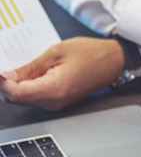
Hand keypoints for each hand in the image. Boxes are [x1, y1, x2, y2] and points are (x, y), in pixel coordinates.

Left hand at [0, 37, 123, 109]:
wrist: (113, 61)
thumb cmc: (92, 54)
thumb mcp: (55, 52)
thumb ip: (30, 67)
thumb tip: (8, 76)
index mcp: (55, 89)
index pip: (15, 93)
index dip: (1, 82)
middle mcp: (55, 101)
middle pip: (16, 99)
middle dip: (5, 84)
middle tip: (3, 67)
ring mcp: (57, 103)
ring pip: (24, 99)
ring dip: (15, 86)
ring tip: (15, 68)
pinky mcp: (59, 101)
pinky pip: (35, 97)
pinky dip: (26, 87)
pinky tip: (27, 74)